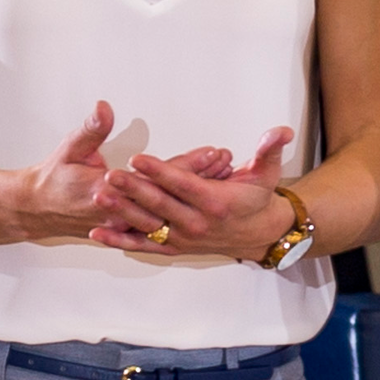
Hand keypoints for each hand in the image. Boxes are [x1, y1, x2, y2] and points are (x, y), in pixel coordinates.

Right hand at [11, 100, 233, 241]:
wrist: (39, 209)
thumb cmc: (55, 176)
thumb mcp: (70, 148)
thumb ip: (90, 130)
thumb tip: (103, 108)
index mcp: (111, 191)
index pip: (159, 177)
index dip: (187, 164)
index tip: (212, 153)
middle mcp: (123, 212)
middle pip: (172, 196)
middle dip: (202, 179)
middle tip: (230, 163)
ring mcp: (127, 223)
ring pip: (172, 210)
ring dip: (197, 193)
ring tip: (226, 175)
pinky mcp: (128, 227)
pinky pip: (164, 219)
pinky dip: (185, 207)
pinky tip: (203, 197)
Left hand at [92, 126, 299, 259]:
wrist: (261, 234)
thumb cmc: (259, 199)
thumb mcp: (268, 172)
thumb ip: (270, 149)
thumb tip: (280, 132)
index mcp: (216, 202)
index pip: (183, 185)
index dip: (160, 171)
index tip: (140, 159)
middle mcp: (197, 223)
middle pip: (160, 204)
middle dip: (133, 189)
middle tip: (111, 175)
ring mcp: (183, 238)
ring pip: (147, 224)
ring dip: (122, 212)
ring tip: (101, 197)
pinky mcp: (174, 247)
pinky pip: (144, 245)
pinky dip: (121, 240)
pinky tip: (98, 233)